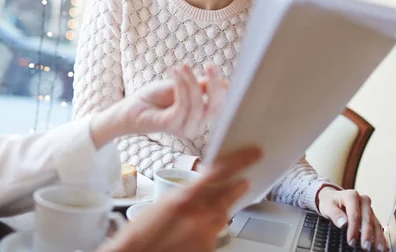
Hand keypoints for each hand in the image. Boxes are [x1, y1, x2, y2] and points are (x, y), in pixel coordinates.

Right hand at [99, 146, 262, 251]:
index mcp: (185, 197)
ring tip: (206, 212)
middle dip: (238, 187)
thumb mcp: (163, 203)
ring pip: (223, 217)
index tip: (253, 154)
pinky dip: (209, 231)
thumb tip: (202, 187)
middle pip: (229, 195)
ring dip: (221, 210)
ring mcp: (205, 234)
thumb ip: (187, 194)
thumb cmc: (142, 232)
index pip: (220, 172)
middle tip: (244, 182)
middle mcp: (199, 214)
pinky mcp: (208, 249)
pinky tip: (194, 232)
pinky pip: (215, 235)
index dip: (241, 160)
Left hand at [123, 63, 224, 137]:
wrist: (131, 107)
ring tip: (181, 67)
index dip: (220, 88)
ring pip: (197, 105)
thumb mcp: (182, 87)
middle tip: (210, 65)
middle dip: (213, 85)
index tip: (213, 67)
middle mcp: (195, 127)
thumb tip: (224, 83)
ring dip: (191, 82)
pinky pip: (182, 106)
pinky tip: (174, 73)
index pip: (219, 106)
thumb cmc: (156, 97)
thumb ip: (200, 87)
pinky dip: (180, 87)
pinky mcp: (170, 126)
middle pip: (214, 109)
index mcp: (200, 118)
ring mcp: (183, 129)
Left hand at [317, 187, 387, 250]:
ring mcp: (369, 208)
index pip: (354, 215)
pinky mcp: (372, 216)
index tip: (351, 241)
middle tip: (365, 247)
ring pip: (375, 223)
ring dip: (378, 237)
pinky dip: (381, 237)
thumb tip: (343, 223)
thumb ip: (334, 214)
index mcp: (352, 196)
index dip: (353, 229)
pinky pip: (378, 226)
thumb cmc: (330, 202)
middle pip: (367, 219)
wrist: (334, 198)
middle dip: (367, 234)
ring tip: (378, 250)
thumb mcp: (327, 206)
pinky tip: (383, 246)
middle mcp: (363, 201)